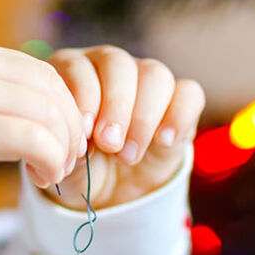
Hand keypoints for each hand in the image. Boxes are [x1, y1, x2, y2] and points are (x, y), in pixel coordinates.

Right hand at [0, 38, 86, 187]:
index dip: (67, 105)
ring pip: (46, 114)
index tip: (71, 136)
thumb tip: (55, 110)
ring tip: (56, 171)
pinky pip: (32, 138)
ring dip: (62, 148)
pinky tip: (43, 176)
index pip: (40, 70)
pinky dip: (50, 160)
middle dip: (70, 128)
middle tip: (71, 159)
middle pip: (49, 89)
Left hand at [41, 45, 203, 209]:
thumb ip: (65, 148)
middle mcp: (108, 67)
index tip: (85, 132)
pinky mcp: (179, 100)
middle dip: (115, 105)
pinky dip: (179, 115)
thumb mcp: (66, 164)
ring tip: (129, 156)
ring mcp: (146, 80)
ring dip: (143, 116)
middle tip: (109, 144)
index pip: (76, 65)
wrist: (113, 192)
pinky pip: (188, 93)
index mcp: (71, 73)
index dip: (83, 95)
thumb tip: (75, 142)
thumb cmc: (81, 169)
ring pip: (154, 73)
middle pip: (117, 63)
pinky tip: (165, 142)